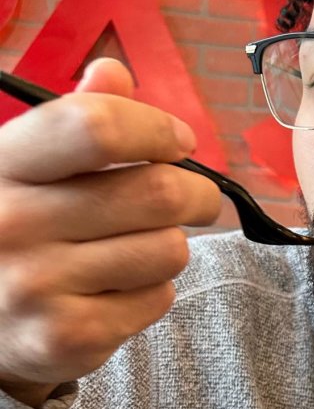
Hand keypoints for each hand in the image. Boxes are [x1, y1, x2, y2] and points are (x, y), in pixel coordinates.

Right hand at [0, 58, 220, 405]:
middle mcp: (13, 223)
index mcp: (3, 165)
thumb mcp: (25, 168)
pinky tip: (119, 289)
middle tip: (198, 200)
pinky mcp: (67, 336)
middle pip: (156, 193)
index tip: (178, 141)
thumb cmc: (16, 231)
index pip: (94, 127)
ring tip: (138, 249)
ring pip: (169, 250)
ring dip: (170, 246)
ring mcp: (37, 285)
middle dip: (197, 194)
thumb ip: (72, 121)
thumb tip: (114, 72)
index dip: (154, 129)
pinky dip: (155, 291)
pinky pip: (159, 298)